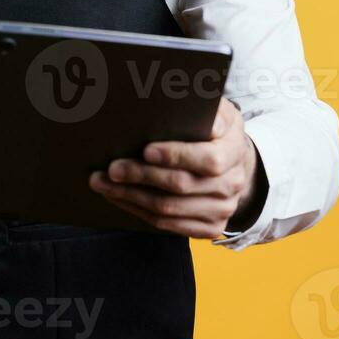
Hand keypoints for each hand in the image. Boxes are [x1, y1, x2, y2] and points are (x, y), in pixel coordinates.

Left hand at [88, 98, 262, 238]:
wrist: (232, 162)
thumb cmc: (215, 130)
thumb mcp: (218, 111)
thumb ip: (209, 111)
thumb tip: (200, 118)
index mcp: (234, 150)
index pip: (208, 159)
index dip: (176, 156)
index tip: (145, 150)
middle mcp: (232, 184)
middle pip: (181, 186)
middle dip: (141, 176)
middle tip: (111, 168)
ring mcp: (222, 210)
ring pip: (169, 209)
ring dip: (131, 197)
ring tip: (103, 184)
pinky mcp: (209, 228)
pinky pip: (167, 225)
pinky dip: (138, 211)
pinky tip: (119, 197)